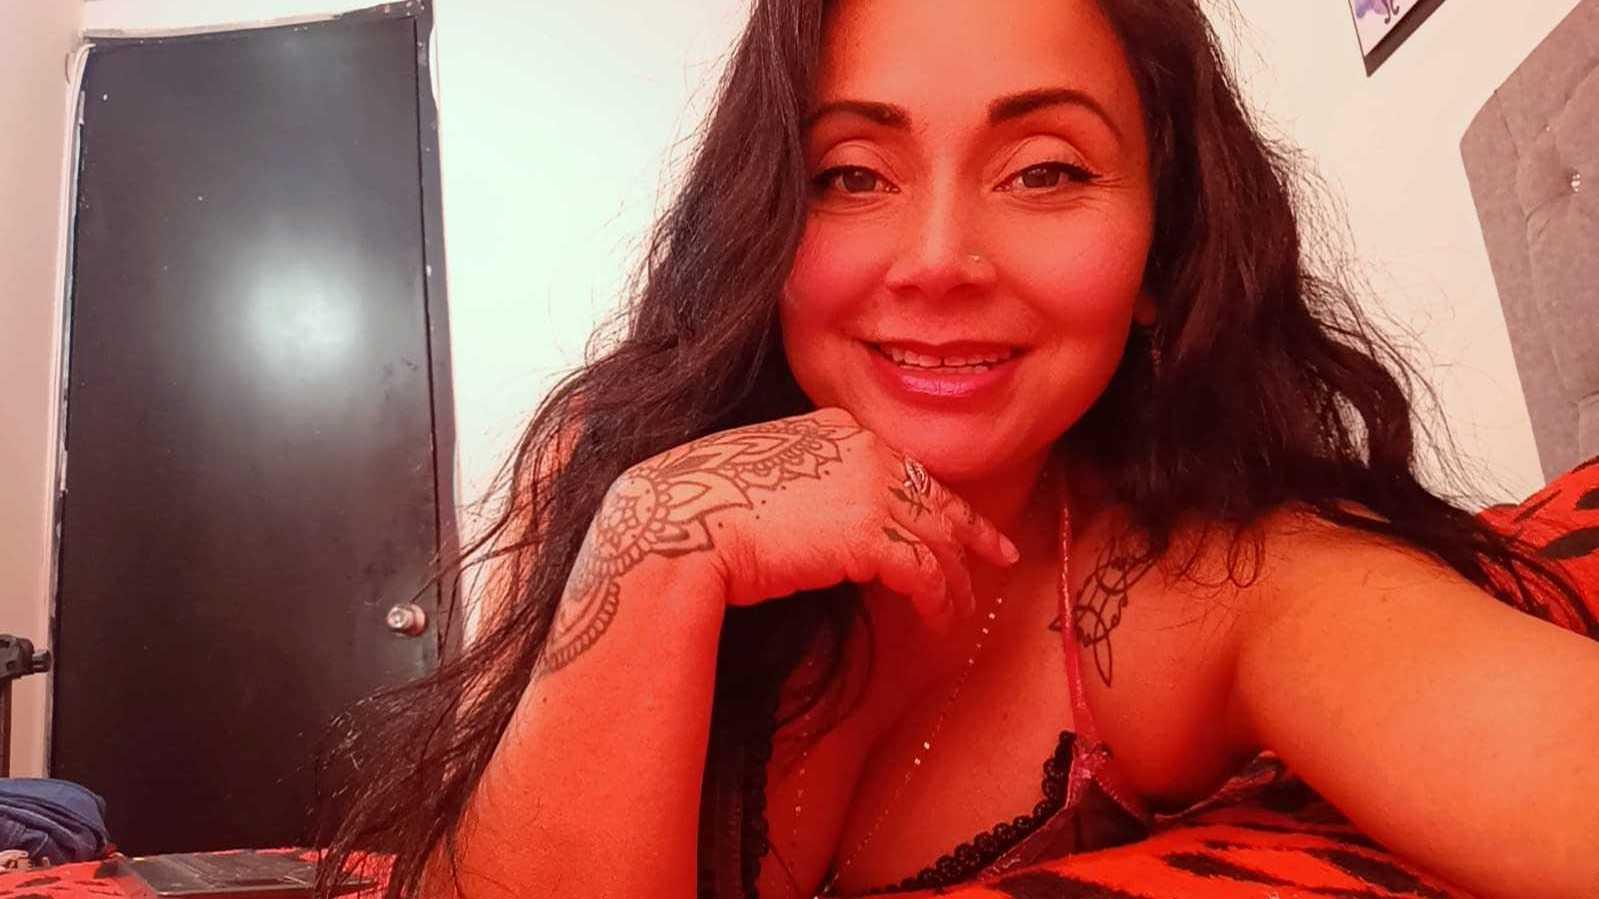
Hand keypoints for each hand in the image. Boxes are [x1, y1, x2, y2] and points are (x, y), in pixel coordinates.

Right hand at [603, 407, 1018, 624]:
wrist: (681, 522)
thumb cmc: (703, 510)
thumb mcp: (764, 479)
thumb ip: (811, 489)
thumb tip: (833, 527)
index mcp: (837, 431)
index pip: (907, 467)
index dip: (941, 497)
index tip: (963, 521)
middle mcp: (864, 451)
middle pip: (936, 499)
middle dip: (972, 534)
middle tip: (1000, 558)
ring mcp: (871, 489)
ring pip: (939, 540)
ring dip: (955, 582)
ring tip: (960, 614)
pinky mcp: (871, 535)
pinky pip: (926, 574)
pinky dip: (940, 602)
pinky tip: (940, 623)